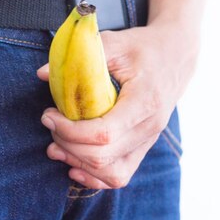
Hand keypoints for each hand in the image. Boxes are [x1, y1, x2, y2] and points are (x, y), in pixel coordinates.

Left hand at [37, 18, 199, 188]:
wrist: (176, 56)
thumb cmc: (144, 48)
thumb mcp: (114, 43)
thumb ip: (81, 57)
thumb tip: (42, 74)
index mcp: (144, 102)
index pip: (103, 133)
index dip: (70, 131)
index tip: (49, 115)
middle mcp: (149, 128)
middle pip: (103, 157)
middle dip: (68, 145)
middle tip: (50, 123)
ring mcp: (148, 141)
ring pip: (111, 173)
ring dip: (78, 163)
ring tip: (55, 147)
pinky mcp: (142, 147)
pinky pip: (120, 175)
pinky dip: (95, 176)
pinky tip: (74, 166)